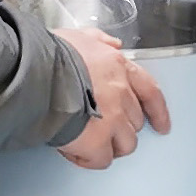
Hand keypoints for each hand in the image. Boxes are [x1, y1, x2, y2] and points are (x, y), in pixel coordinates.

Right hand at [54, 24, 171, 170]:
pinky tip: (74, 150)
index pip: (150, 91)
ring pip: (125, 144)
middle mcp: (121, 93)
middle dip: (120, 128)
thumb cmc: (49, 55)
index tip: (162, 125)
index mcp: (118, 67)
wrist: (33, 75)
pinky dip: (89, 158)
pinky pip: (101, 159)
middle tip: (99, 128)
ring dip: (108, 145)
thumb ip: (98, 40)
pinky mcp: (97, 141)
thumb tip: (114, 45)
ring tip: (86, 142)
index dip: (158, 111)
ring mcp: (112, 119)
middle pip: (135, 122)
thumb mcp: (78, 36)